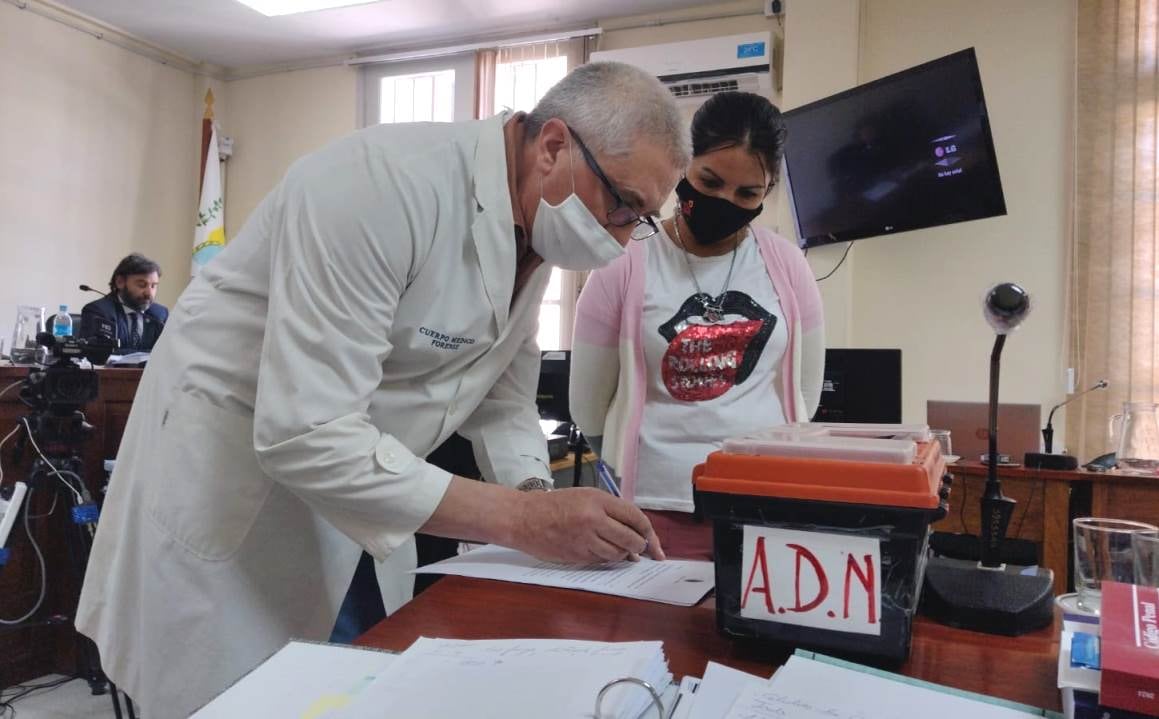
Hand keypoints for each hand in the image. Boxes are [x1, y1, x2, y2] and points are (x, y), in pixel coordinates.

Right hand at [508, 487, 664, 563]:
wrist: (523, 518)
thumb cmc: (554, 504)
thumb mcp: (585, 496)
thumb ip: (611, 512)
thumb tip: (635, 534)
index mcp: (598, 500)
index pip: (635, 518)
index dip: (649, 533)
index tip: (655, 544)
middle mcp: (594, 519)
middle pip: (631, 539)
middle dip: (639, 547)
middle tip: (640, 550)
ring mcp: (585, 539)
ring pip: (618, 554)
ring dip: (623, 555)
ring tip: (620, 551)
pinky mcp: (577, 555)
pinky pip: (602, 561)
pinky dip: (607, 559)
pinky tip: (603, 553)